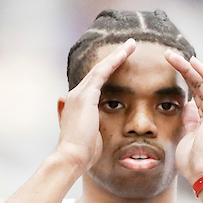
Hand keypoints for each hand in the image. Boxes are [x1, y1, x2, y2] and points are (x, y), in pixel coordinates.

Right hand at [52, 39, 136, 171]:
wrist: (71, 157)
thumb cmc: (83, 153)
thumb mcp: (90, 136)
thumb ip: (93, 127)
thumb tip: (96, 127)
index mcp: (77, 105)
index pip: (95, 83)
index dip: (108, 71)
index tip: (121, 63)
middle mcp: (75, 95)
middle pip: (98, 71)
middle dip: (113, 58)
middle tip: (128, 46)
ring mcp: (79, 94)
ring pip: (100, 68)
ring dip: (116, 55)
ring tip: (131, 44)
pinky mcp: (85, 96)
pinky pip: (102, 72)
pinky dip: (114, 61)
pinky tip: (125, 53)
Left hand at [166, 51, 202, 182]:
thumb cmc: (192, 161)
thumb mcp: (186, 136)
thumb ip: (188, 121)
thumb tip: (186, 107)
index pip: (195, 94)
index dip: (185, 80)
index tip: (172, 69)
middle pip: (198, 85)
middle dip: (184, 69)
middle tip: (168, 56)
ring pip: (202, 81)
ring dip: (188, 67)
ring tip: (173, 56)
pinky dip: (202, 73)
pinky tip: (192, 62)